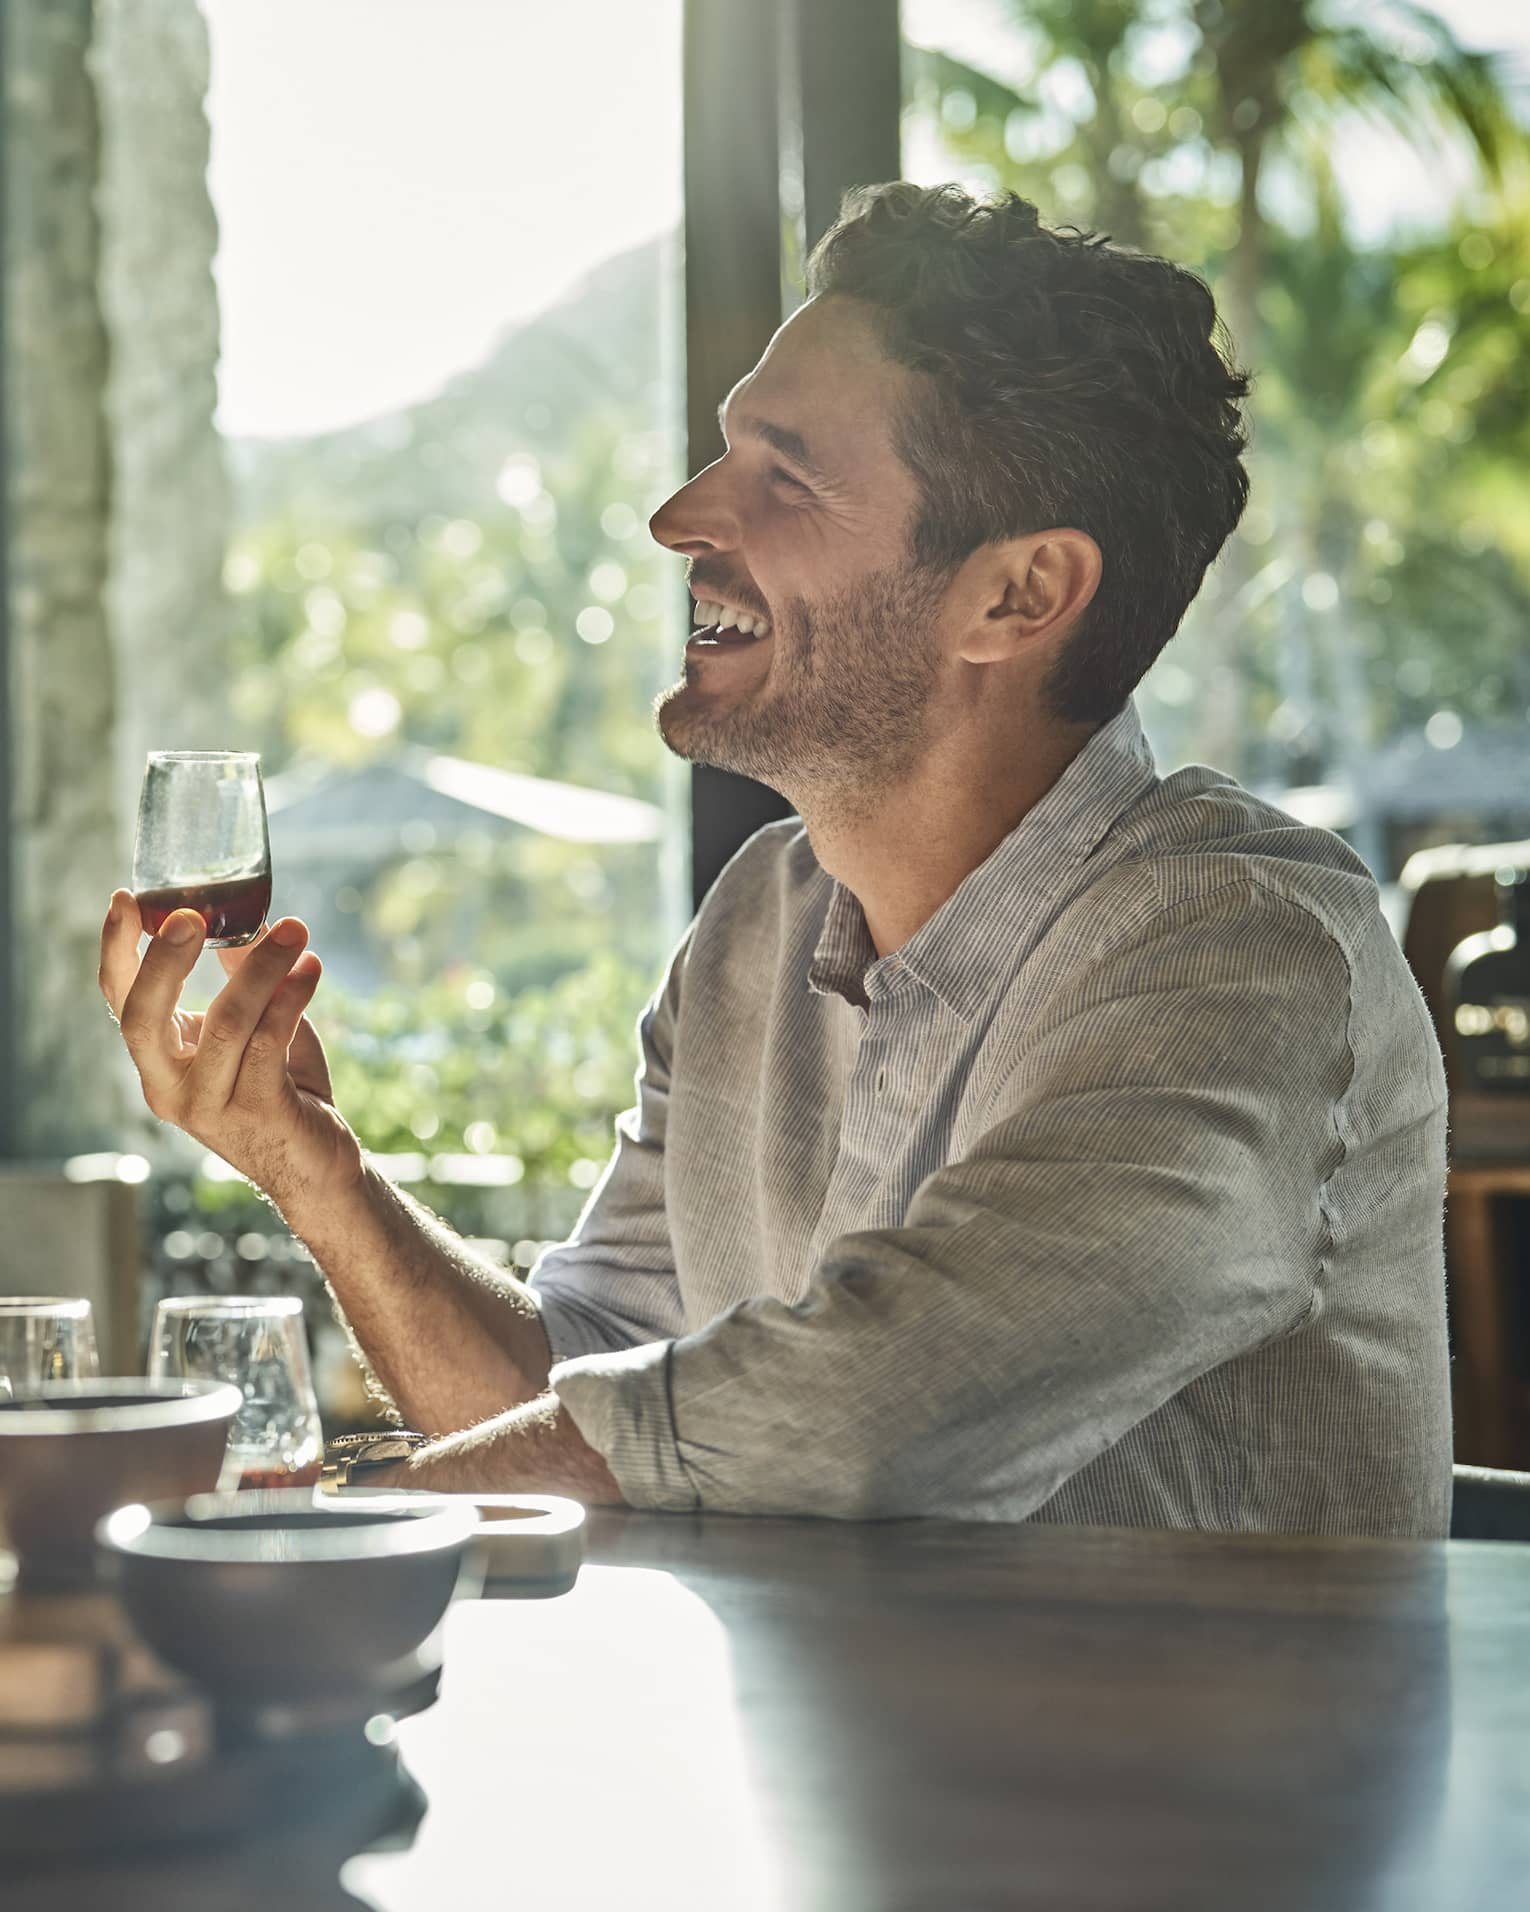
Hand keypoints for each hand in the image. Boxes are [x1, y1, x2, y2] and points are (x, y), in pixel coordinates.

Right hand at [99, 890, 362, 1205]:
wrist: (316, 1163)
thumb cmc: (281, 1086)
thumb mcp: (254, 1024)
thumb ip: (242, 976)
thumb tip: (246, 915)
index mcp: (157, 1060)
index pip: (120, 999)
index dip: (117, 949)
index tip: (126, 899)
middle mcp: (168, 1087)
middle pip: (142, 1018)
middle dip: (164, 961)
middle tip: (192, 914)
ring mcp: (209, 1105)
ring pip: (224, 1024)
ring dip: (261, 969)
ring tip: (294, 930)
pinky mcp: (257, 1113)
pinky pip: (269, 1044)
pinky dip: (292, 1000)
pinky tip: (311, 971)